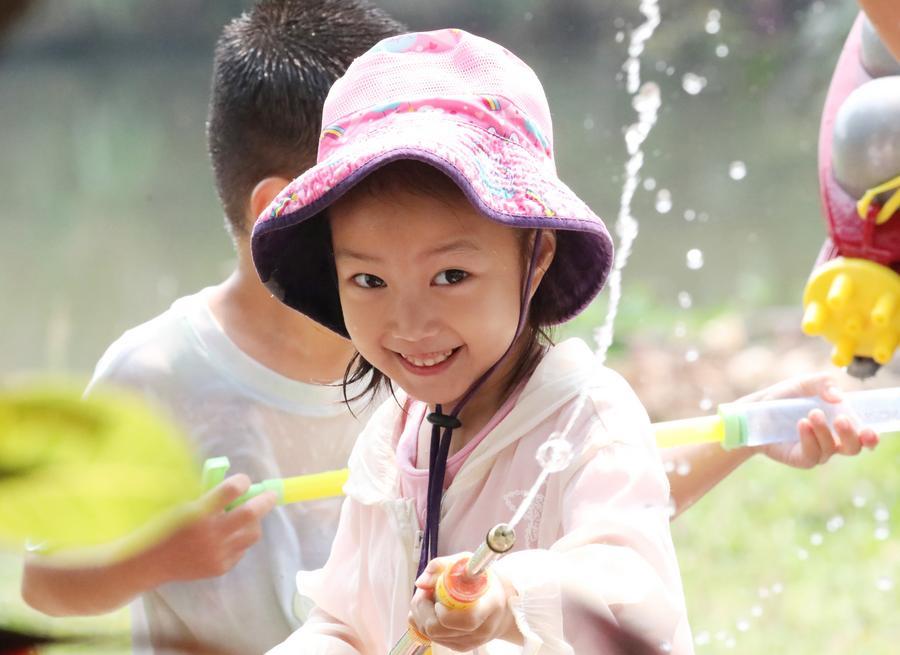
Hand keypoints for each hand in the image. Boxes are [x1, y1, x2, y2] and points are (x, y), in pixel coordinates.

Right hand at [143, 474, 277, 583]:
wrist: (149, 563)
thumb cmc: (164, 527)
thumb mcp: (181, 504)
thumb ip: (209, 497)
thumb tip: (240, 486)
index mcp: (198, 513)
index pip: (232, 490)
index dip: (243, 482)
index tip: (244, 481)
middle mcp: (210, 534)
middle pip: (251, 513)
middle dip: (265, 501)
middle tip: (271, 495)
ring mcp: (217, 554)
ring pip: (252, 533)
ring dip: (253, 522)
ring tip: (245, 517)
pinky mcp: (220, 568)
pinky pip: (241, 550)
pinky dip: (239, 539)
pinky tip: (228, 536)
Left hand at [409, 554, 520, 650]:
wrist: (500, 603)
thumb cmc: (482, 579)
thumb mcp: (467, 562)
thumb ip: (443, 565)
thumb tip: (421, 583)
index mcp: (490, 605)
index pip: (466, 620)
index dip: (444, 610)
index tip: (436, 592)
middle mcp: (481, 629)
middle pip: (438, 629)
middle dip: (422, 608)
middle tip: (425, 590)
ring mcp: (471, 641)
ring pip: (431, 634)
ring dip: (421, 613)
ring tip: (429, 597)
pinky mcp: (461, 646)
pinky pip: (433, 638)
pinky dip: (425, 622)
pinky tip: (432, 608)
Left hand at [739, 373, 878, 467]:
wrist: (754, 411)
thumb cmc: (784, 398)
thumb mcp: (804, 384)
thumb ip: (823, 384)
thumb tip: (839, 397)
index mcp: (839, 423)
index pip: (863, 434)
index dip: (871, 435)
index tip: (870, 430)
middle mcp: (832, 440)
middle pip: (853, 447)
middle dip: (851, 435)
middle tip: (841, 419)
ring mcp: (817, 451)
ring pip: (832, 448)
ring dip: (824, 430)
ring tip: (811, 413)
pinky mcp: (801, 458)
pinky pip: (812, 454)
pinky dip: (809, 438)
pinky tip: (802, 424)